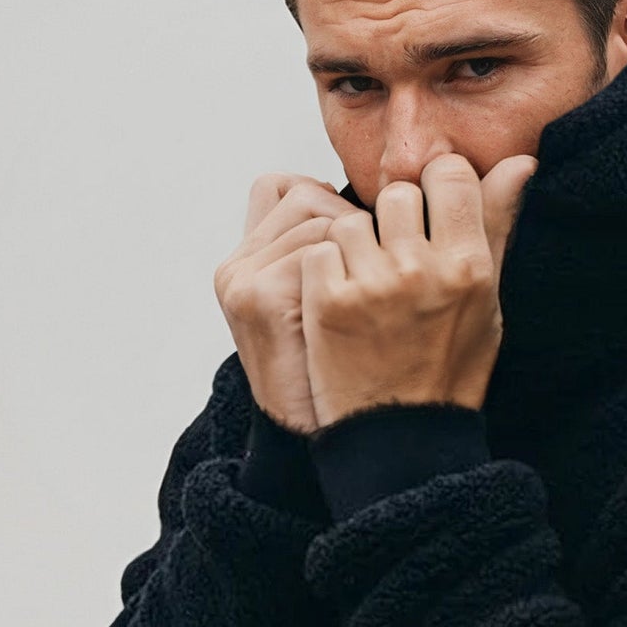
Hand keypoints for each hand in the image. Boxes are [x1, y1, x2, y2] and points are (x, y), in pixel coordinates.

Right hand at [214, 172, 369, 433]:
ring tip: (379, 295)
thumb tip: (387, 199)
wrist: (326, 438)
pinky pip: (320, 251)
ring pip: (318, 220)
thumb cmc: (344, 373)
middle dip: (355, 224)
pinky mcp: (257, 297)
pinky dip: (354, 275)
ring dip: (363, 249)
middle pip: (306, 196)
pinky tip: (370, 313)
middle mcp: (238, 265)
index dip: (329, 201)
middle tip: (386, 266)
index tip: (366, 237)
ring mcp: (243, 280)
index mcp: (250, 261)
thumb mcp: (330, 306)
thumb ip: (337, 252)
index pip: (283, 188)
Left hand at [299, 151, 537, 431]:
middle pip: (398, 193)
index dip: (436, 189)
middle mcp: (423, 269)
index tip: (430, 217)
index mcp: (470, 266)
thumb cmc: (448, 369)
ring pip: (352, 221)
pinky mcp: (328, 300)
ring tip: (367, 291)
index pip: (450, 173)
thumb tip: (521, 163)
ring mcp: (373, 284)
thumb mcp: (487, 302)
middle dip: (393, 222)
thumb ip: (497, 227)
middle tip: (394, 264)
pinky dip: (324, 273)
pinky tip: (341, 307)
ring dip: (354, 248)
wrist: (398, 438)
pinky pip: (320, 250)